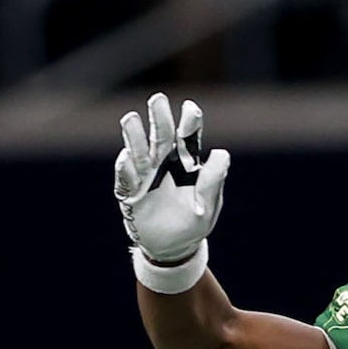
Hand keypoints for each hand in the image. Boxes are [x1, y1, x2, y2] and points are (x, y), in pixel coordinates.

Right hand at [114, 92, 228, 268]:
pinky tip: (126, 158)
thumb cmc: (193, 223)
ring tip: (130, 119)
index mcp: (186, 163)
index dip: (189, 122)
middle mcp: (164, 163)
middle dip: (159, 118)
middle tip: (157, 100)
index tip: (190, 109)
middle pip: (161, 136)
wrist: (172, 249)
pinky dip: (125, 169)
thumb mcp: (208, 206)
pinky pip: (126, 179)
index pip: (187, 138)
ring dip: (134, 136)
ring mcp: (145, 177)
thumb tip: (222, 153)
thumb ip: (213, 181)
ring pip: (138, 151)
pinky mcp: (130, 193)